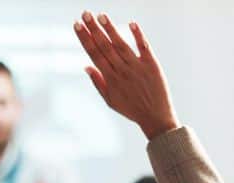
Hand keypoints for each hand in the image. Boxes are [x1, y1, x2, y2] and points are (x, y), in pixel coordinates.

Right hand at [74, 11, 179, 139]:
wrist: (156, 118)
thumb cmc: (131, 109)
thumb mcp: (110, 101)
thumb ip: (98, 83)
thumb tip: (86, 66)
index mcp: (110, 79)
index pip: (94, 54)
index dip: (85, 38)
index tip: (77, 25)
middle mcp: (122, 71)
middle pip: (105, 46)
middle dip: (94, 29)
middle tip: (85, 13)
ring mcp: (137, 67)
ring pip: (121, 44)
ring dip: (111, 29)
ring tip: (101, 15)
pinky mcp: (152, 65)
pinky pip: (144, 47)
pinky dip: (138, 35)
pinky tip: (131, 23)